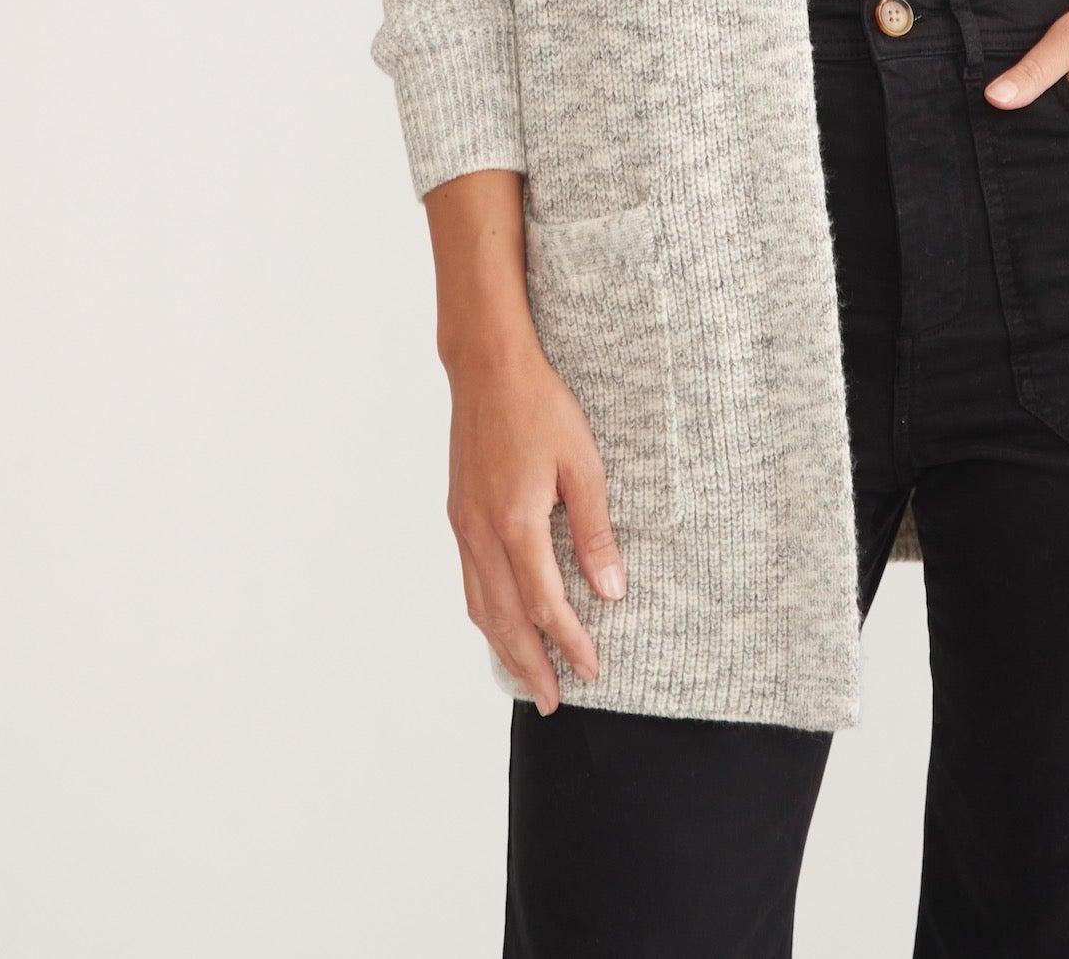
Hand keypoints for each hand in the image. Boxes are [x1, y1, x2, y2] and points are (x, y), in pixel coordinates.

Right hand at [442, 331, 626, 713]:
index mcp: (515, 522)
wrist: (487, 366)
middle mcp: (481, 532)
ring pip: (479, 605)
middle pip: (503, 619)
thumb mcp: (582, 464)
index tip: (592, 669)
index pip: (544, 604)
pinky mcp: (458, 513)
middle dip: (530, 665)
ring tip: (527, 678)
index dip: (569, 642)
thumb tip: (610, 591)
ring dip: (502, 648)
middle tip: (552, 703)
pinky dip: (485, 614)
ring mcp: (463, 525)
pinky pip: (469, 580)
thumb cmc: (541, 406)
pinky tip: (499, 624)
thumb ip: (595, 531)